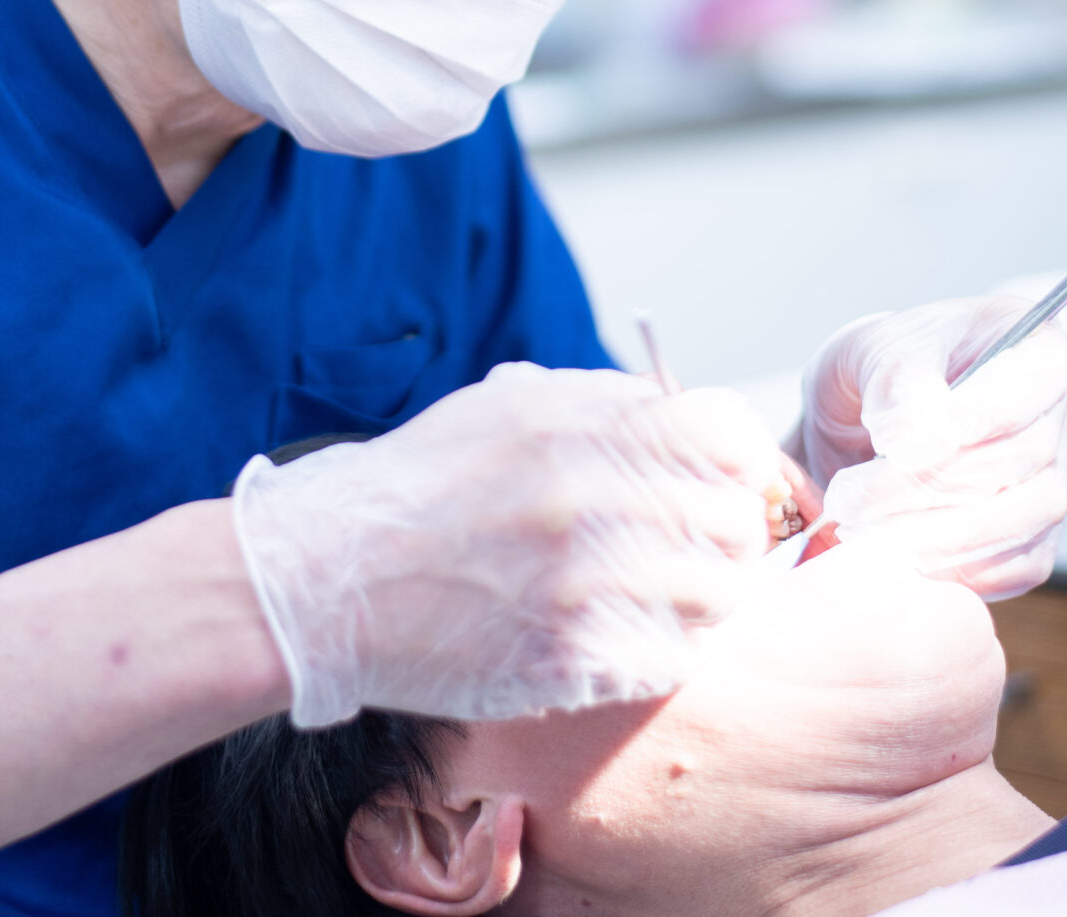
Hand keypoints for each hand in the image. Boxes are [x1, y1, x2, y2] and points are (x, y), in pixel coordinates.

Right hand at [233, 362, 790, 723]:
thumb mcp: (511, 407)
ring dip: (696, 600)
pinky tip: (617, 637)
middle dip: (722, 538)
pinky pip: (669, 659)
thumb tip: (693, 424)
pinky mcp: (568, 658)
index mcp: (581, 424)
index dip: (739, 463)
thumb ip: (607, 408)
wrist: (327, 578)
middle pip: (732, 521)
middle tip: (692, 552)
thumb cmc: (420, 490)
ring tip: (650, 599)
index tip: (727, 484)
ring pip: (714, 597)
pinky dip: (658, 652)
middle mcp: (591, 497)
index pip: (727, 434)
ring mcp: (583, 583)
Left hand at [797, 295, 1066, 598]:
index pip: (1025, 387)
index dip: (968, 419)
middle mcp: (1060, 415)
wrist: (864, 423)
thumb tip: (916, 434)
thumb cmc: (880, 371)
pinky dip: (949, 570)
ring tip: (858, 531)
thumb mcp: (874, 349)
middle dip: (928, 486)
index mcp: (1037, 347)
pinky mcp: (1036, 539)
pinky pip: (1010, 568)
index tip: (896, 447)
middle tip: (849, 498)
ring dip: (934, 536)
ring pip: (1021, 521)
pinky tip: (890, 556)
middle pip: (1020, 459)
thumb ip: (898, 379)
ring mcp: (1055, 480)